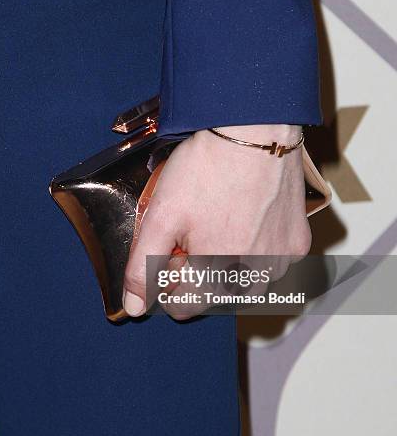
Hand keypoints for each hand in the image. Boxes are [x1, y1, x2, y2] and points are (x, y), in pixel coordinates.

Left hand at [123, 124, 311, 318]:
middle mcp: (255, 276)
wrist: (255, 129)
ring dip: (230, 263)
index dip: (169, 279)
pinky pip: (274, 259)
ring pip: (246, 280)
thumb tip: (136, 306)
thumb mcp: (162, 215)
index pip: (185, 306)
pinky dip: (258, 248)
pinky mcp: (298, 240)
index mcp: (218, 275)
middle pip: (216, 294)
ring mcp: (282, 259)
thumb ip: (143, 267)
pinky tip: (247, 218)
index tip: (169, 253)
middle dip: (199, 271)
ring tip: (220, 222)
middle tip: (194, 230)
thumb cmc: (209, 168)